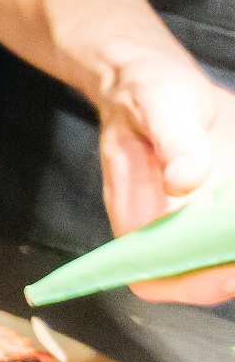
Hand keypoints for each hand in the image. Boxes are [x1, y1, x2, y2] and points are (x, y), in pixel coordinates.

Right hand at [95, 57, 234, 302]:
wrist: (159, 77)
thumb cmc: (148, 90)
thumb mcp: (160, 103)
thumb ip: (173, 141)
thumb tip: (182, 184)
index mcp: (135, 210)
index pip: (153, 276)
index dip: (190, 284)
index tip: (227, 270)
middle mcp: (167, 225)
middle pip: (198, 279)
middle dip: (230, 274)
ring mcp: (197, 220)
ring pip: (221, 261)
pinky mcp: (219, 210)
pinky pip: (228, 238)